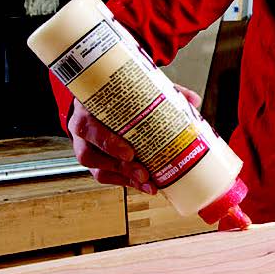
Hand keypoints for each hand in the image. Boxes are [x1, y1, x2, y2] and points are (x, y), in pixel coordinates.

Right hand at [68, 84, 201, 193]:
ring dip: (124, 177)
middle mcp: (81, 129)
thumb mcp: (133, 89)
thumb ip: (161, 93)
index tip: (130, 152)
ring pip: (97, 168)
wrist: (96, 99)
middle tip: (143, 172)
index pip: (88, 126)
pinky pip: (104, 175)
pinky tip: (143, 184)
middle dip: (120, 166)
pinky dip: (124, 181)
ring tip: (147, 182)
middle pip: (91, 153)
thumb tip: (193, 100)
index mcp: (86, 108)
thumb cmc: (114, 95)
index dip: (107, 142)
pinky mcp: (94, 160)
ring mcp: (85, 146)